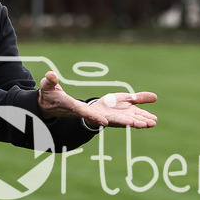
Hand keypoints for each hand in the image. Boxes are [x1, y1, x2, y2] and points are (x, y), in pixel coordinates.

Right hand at [38, 71, 156, 128]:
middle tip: (138, 124)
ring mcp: (98, 115)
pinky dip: (134, 117)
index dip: (95, 117)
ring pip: (119, 119)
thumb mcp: (48, 88)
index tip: (104, 122)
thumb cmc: (49, 97)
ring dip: (134, 121)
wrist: (52, 107)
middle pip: (108, 119)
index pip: (86, 113)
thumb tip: (49, 75)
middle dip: (124, 122)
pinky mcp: (104, 113)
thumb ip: (49, 82)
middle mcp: (90, 115)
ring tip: (151, 122)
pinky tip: (147, 119)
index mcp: (75, 108)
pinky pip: (121, 116)